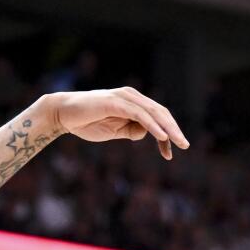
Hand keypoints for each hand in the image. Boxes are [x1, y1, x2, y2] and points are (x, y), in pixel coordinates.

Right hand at [43, 88, 188, 160]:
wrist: (64, 114)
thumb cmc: (88, 122)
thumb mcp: (115, 131)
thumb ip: (131, 130)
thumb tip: (145, 133)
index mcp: (132, 103)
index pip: (157, 116)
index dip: (168, 133)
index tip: (171, 152)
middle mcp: (131, 96)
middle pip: (160, 112)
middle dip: (174, 129)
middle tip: (185, 145)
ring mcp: (124, 98)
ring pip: (153, 112)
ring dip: (168, 128)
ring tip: (178, 142)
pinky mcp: (115, 102)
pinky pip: (139, 114)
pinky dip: (152, 125)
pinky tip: (162, 136)